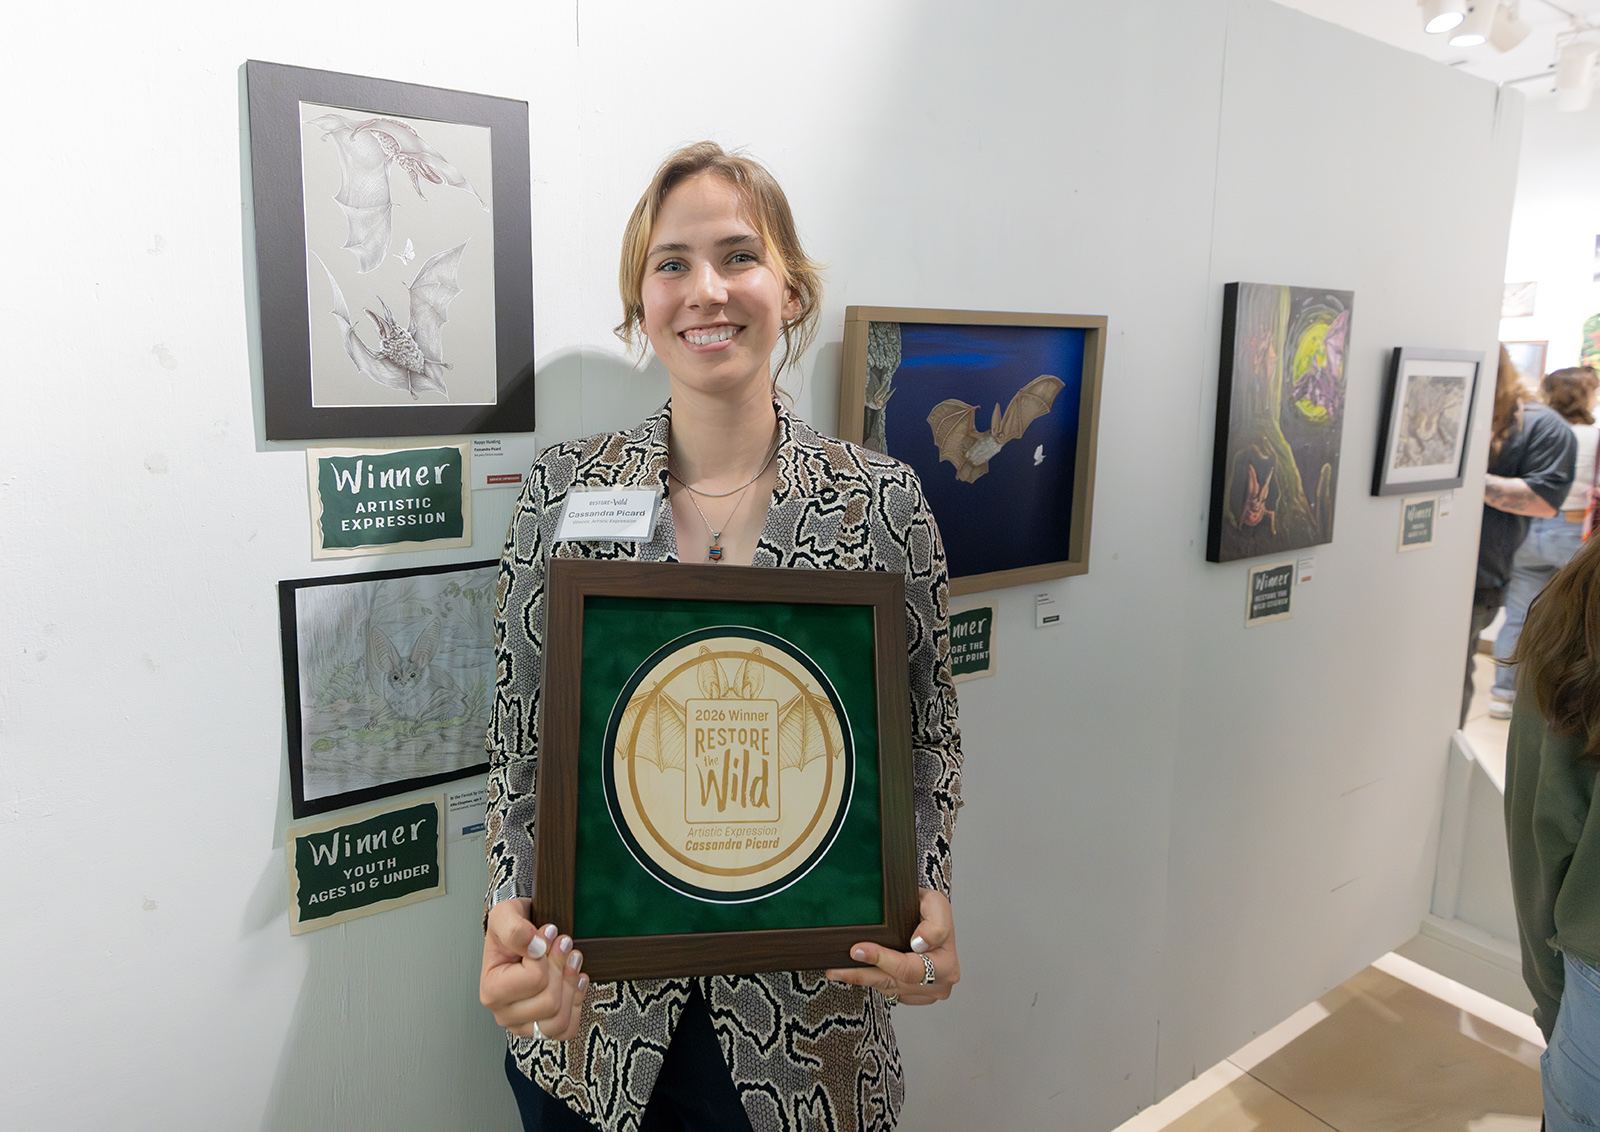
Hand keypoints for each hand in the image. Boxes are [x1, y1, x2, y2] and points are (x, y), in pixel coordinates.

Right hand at [479, 898, 589, 1039]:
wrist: (520, 934)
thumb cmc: (511, 927)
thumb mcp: (505, 915)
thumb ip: (515, 930)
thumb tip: (535, 946)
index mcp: (491, 990)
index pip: (534, 980)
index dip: (548, 954)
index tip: (548, 933)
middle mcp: (503, 1013)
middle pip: (549, 1003)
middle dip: (562, 968)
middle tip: (564, 944)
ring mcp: (522, 1024)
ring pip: (559, 1020)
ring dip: (571, 986)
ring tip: (572, 960)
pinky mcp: (541, 1028)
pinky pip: (567, 1029)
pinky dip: (576, 1004)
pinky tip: (576, 980)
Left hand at [825, 887, 958, 1004]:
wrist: (930, 919)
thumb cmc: (932, 912)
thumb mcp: (937, 905)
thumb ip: (935, 924)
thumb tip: (920, 944)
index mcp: (947, 965)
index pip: (910, 969)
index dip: (882, 960)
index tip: (858, 950)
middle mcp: (940, 985)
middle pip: (894, 984)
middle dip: (863, 975)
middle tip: (837, 968)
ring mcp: (926, 994)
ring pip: (888, 989)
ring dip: (861, 980)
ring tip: (837, 972)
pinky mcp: (913, 996)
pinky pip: (888, 992)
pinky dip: (870, 982)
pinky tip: (854, 972)